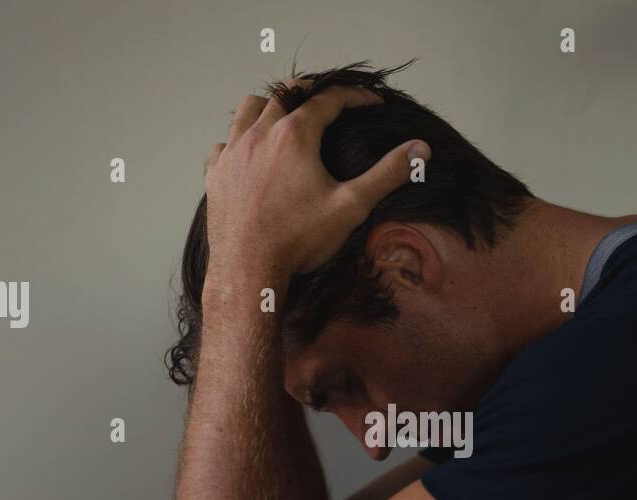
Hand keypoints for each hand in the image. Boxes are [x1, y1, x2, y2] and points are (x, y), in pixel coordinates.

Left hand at [202, 82, 429, 285]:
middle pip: (285, 94)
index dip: (354, 96)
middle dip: (311, 92)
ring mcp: (233, 153)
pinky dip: (238, 140)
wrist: (249, 271)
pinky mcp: (215, 175)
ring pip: (248, 109)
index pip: (329, 99)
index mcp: (295, 135)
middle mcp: (260, 134)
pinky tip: (249, 154)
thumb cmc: (299, 241)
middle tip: (328, 100)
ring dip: (269, 106)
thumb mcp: (352, 206)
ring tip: (284, 116)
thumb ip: (388, 174)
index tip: (371, 103)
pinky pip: (224, 143)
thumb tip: (421, 150)